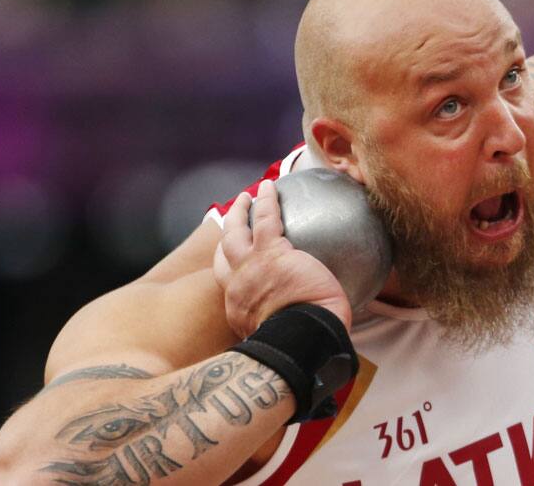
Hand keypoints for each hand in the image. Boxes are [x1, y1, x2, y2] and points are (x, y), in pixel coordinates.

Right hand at [213, 180, 351, 338]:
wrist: (303, 340)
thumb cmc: (304, 346)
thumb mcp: (285, 338)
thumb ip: (288, 325)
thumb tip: (310, 327)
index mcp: (241, 311)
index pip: (230, 286)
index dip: (230, 270)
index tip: (235, 263)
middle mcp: (237, 288)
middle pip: (223, 255)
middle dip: (225, 236)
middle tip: (229, 222)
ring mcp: (249, 267)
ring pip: (235, 232)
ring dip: (238, 212)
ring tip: (245, 197)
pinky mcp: (271, 251)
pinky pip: (265, 217)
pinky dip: (266, 200)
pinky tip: (269, 186)